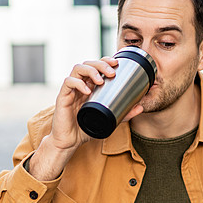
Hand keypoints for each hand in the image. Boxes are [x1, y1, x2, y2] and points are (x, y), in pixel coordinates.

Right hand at [27, 58, 142, 179]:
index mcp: (90, 86)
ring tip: (101, 80)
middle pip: (89, 63)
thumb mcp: (108, 120)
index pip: (97, 66)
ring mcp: (71, 89)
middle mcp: (80, 84)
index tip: (117, 63)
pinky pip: (68, 82)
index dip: (106, 61)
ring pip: (78, 68)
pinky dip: (78, 83)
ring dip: (91, 70)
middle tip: (112, 72)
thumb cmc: (86, 129)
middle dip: (101, 64)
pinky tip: (87, 90)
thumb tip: (140, 107)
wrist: (69, 142)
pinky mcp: (62, 96)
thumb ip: (124, 114)